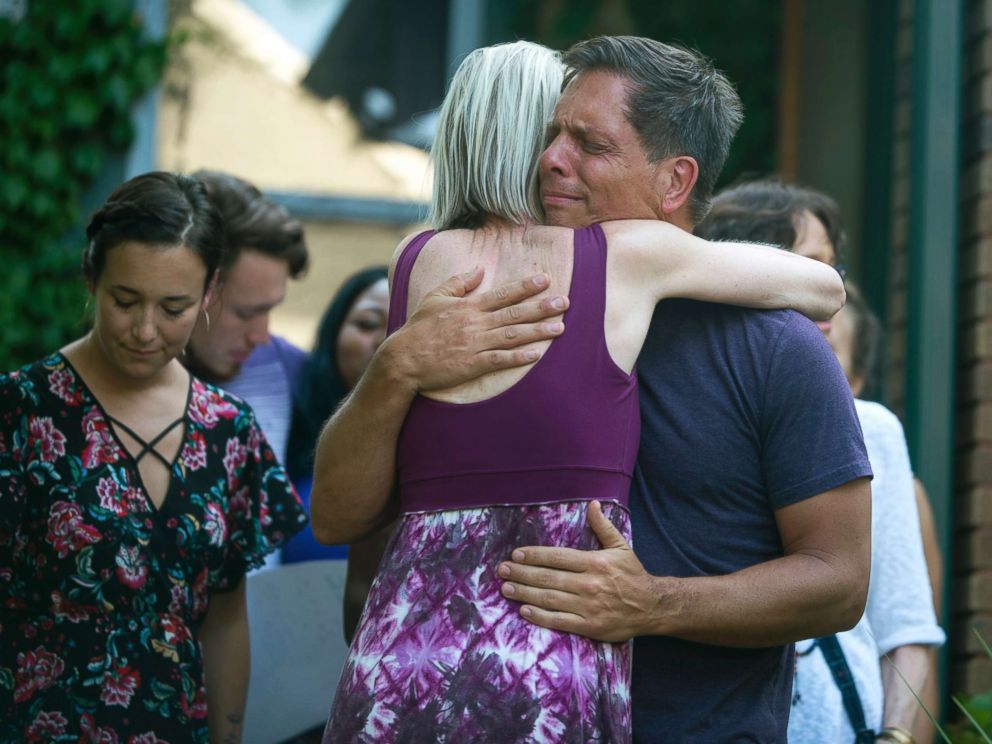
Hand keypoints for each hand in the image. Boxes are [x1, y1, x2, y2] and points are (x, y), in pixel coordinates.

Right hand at [386, 267, 568, 392]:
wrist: (404, 359)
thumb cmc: (419, 328)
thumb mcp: (436, 298)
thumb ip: (459, 282)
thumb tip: (479, 269)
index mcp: (469, 307)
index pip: (502, 294)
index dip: (525, 287)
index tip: (545, 280)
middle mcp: (476, 323)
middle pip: (514, 313)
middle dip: (541, 307)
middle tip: (564, 302)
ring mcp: (475, 344)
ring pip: (512, 335)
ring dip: (537, 331)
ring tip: (560, 327)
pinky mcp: (472, 365)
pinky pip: (499, 360)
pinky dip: (518, 357)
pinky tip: (536, 354)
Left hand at [498, 500, 659, 641]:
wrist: (652, 607)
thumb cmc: (633, 575)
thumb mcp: (621, 546)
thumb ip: (603, 526)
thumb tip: (592, 503)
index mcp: (595, 562)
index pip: (558, 557)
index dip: (535, 555)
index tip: (516, 554)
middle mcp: (589, 584)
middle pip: (548, 577)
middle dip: (522, 573)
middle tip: (502, 570)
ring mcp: (588, 607)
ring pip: (550, 598)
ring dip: (525, 593)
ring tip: (506, 588)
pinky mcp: (589, 626)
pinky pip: (559, 620)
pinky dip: (540, 616)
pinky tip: (524, 611)